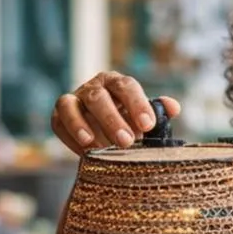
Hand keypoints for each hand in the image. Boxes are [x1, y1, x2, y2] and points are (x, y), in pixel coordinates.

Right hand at [51, 71, 181, 155]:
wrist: (102, 133)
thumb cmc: (126, 122)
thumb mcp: (142, 117)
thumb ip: (157, 112)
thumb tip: (174, 108)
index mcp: (116, 83)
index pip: (126, 86)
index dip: (137, 104)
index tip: (148, 126)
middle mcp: (93, 87)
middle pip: (98, 96)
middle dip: (112, 119)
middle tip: (126, 142)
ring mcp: (73, 100)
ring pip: (71, 105)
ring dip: (81, 125)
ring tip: (94, 145)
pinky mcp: (58, 115)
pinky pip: (59, 122)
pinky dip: (69, 136)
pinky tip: (83, 151)